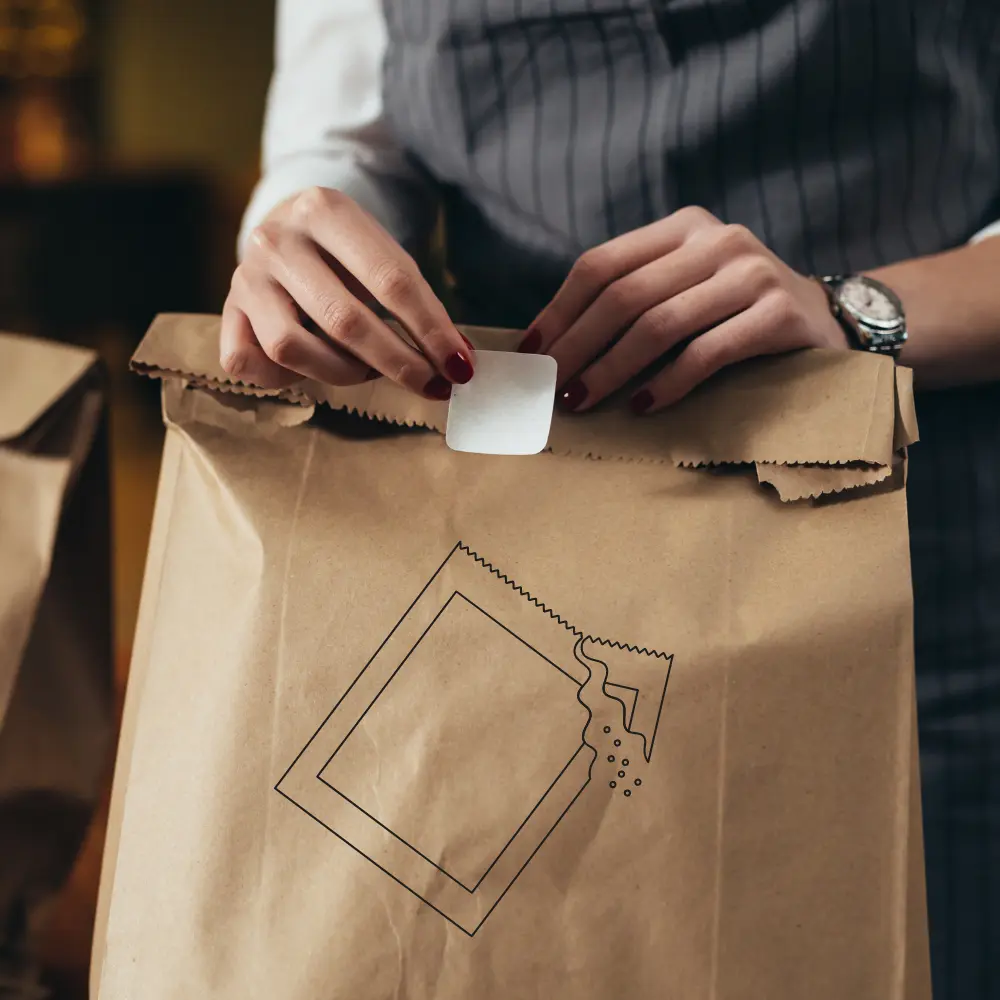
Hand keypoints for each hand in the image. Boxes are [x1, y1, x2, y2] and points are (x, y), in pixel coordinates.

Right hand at [221, 187, 472, 398]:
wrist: (284, 227)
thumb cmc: (348, 253)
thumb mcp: (382, 255)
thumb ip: (415, 300)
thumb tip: (456, 357)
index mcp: (325, 210)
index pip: (391, 281)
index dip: (431, 331)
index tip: (459, 366)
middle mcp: (278, 238)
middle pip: (346, 320)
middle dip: (399, 363)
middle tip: (432, 385)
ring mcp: (246, 276)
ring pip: (294, 348)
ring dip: (344, 373)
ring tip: (368, 370)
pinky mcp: (227, 312)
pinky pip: (250, 363)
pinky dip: (284, 379)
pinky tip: (311, 368)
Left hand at [519, 206, 848, 413]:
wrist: (826, 323)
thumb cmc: (736, 314)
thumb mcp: (687, 287)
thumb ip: (636, 298)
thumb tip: (554, 345)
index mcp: (683, 228)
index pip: (603, 264)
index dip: (560, 310)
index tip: (532, 351)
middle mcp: (717, 240)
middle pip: (625, 295)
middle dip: (579, 346)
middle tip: (553, 387)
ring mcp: (751, 273)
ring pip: (660, 324)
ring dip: (612, 369)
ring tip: (584, 401)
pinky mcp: (778, 314)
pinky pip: (706, 353)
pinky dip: (667, 383)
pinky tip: (641, 406)